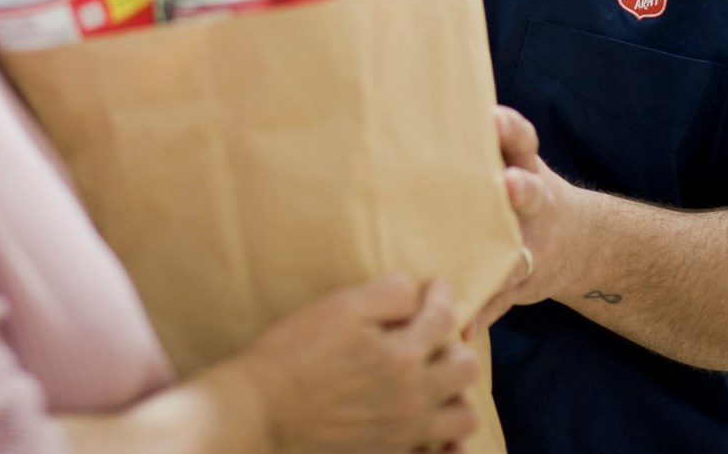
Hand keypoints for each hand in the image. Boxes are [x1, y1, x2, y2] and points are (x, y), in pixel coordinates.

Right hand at [240, 275, 479, 453]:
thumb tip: (416, 290)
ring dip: (458, 395)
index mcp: (402, 356)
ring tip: (435, 383)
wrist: (261, 412)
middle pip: (466, 369)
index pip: (444, 318)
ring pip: (465, 418)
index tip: (434, 291)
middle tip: (434, 340)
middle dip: (456, 345)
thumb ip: (386, 294)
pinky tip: (430, 428)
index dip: (442, 296)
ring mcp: (403, 434)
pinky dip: (445, 443)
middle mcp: (412, 397)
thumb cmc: (294, 354)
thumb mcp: (337, 307)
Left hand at [469, 106, 580, 335]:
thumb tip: (408, 104)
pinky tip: (465, 329)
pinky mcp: (522, 284)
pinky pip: (503, 300)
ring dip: (510, 262)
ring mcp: (534, 247)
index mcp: (525, 169)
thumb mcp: (512, 160)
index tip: (493, 118)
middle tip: (510, 185)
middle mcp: (535, 207)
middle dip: (523, 192)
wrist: (578, 243)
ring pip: (523, 255)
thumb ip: (478, 144)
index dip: (511, 130)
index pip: (523, 142)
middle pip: (534, 195)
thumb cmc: (519, 190)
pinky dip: (485, 314)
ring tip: (504, 265)